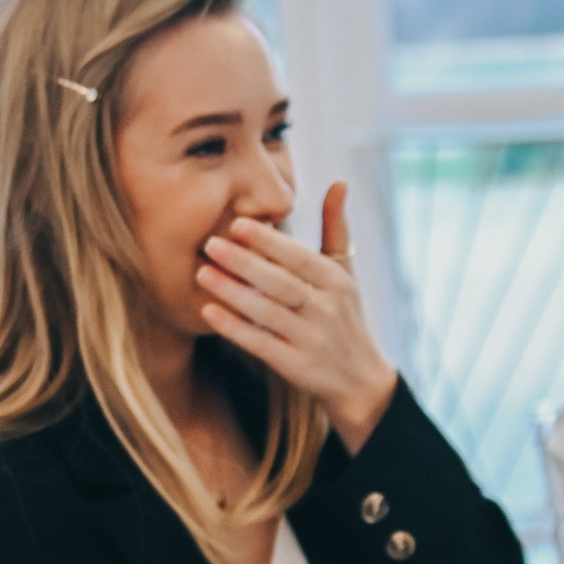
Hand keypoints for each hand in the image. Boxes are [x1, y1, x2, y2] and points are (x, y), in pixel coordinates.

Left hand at [198, 180, 397, 451]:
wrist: (361, 382)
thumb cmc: (345, 317)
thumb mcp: (346, 273)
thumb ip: (336, 228)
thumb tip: (340, 181)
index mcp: (336, 282)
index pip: (299, 257)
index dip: (268, 241)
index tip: (237, 224)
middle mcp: (326, 310)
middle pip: (280, 282)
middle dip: (244, 263)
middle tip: (210, 244)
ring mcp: (311, 340)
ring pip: (267, 312)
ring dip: (233, 292)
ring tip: (202, 273)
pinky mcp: (296, 366)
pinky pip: (260, 344)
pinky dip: (234, 328)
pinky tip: (209, 311)